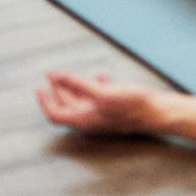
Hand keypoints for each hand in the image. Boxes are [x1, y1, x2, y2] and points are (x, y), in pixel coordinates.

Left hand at [36, 71, 159, 135]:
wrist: (157, 112)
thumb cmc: (130, 105)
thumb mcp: (101, 93)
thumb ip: (77, 84)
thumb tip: (54, 75)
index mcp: (84, 119)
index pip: (56, 114)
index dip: (45, 101)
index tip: (38, 87)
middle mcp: (91, 120)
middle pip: (67, 108)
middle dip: (56, 92)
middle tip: (50, 78)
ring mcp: (103, 115)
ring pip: (82, 103)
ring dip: (73, 89)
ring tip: (68, 76)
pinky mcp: (115, 109)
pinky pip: (99, 97)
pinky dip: (93, 87)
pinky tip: (99, 76)